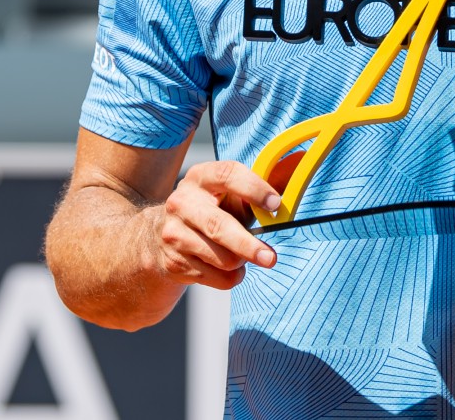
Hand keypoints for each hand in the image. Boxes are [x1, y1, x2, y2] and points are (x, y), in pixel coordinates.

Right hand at [149, 160, 281, 290]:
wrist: (161, 233)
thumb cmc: (212, 209)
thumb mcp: (228, 194)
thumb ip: (256, 193)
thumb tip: (293, 188)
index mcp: (200, 178)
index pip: (228, 175)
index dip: (254, 188)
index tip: (276, 204)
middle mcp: (182, 203)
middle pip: (218, 226)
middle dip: (248, 245)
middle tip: (271, 258)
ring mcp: (173, 234)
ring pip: (221, 258)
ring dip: (242, 262)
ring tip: (243, 255)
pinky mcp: (173, 262)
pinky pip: (216, 278)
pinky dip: (232, 277)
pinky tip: (226, 267)